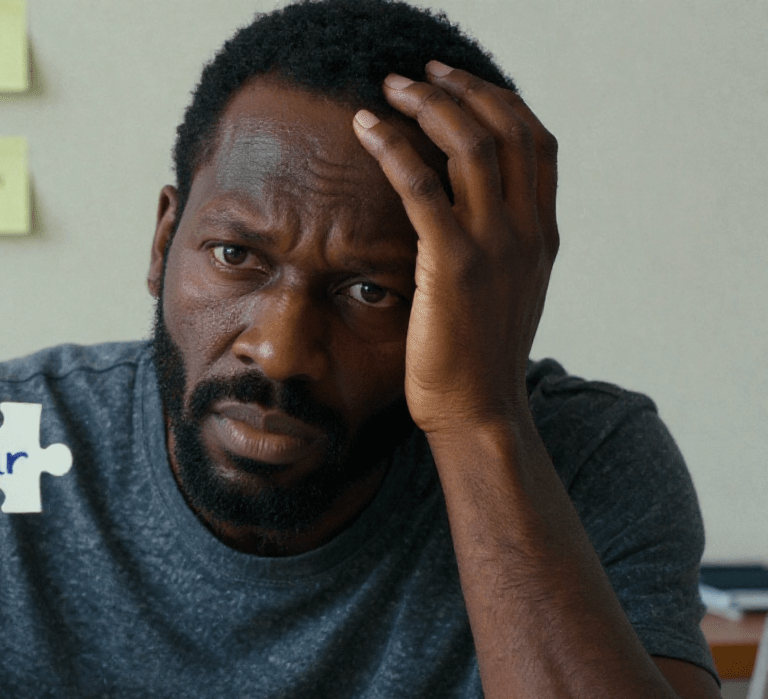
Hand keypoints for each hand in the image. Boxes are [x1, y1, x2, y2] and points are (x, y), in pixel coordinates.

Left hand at [352, 61, 558, 437]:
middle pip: (508, 130)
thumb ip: (497, 251)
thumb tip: (469, 220)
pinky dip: (394, 148)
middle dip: (463, 90)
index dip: (501, 102)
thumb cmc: (477, 362)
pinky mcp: (454, 265)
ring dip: (429, 105)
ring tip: (391, 87)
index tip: (462, 85)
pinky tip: (368, 128)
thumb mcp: (503, 295)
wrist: (479, 413)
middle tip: (419, 72)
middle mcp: (527, 232)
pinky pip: (424, 188)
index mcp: (542, 235)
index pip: (536, 143)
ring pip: (472, 146)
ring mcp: (496, 246)